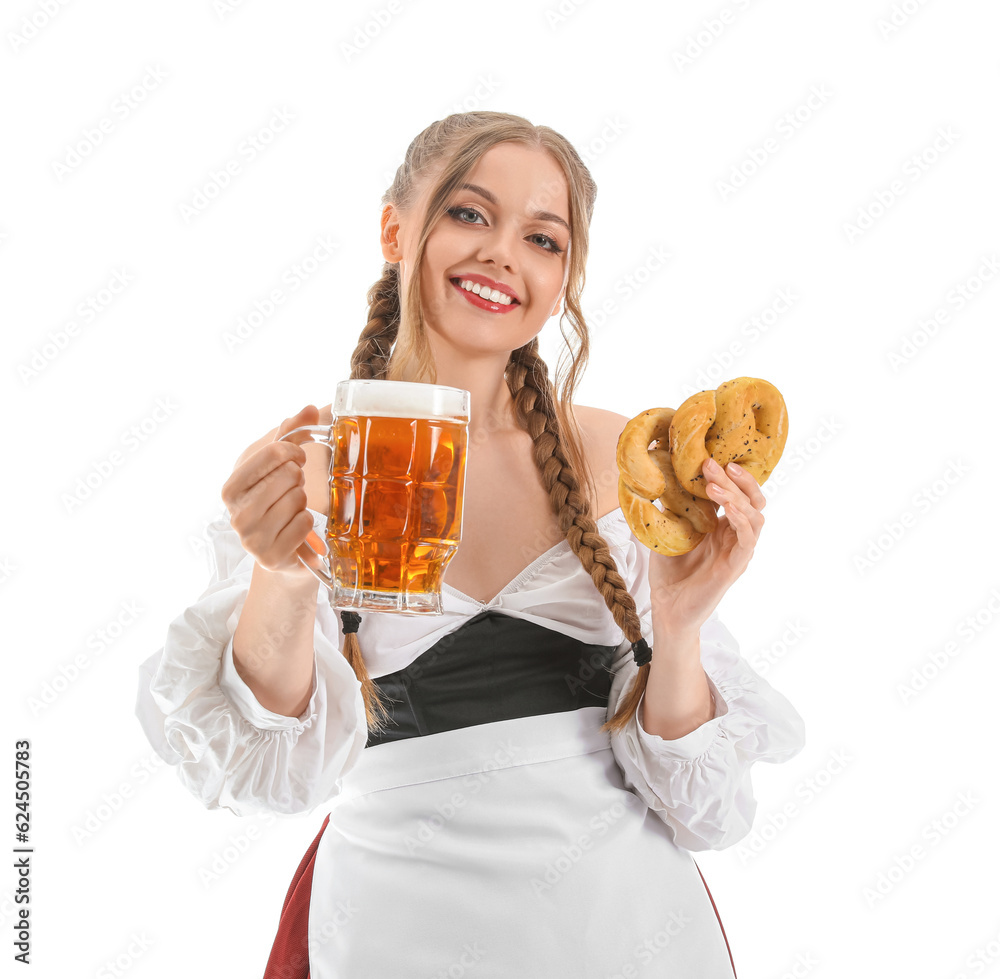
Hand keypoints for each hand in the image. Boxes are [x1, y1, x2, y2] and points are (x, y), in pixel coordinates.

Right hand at [221, 405, 319, 579]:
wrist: (281, 550)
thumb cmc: (278, 502)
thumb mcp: (279, 465)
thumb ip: (292, 433)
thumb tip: (309, 408)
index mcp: (230, 488)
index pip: (271, 453)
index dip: (293, 451)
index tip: (297, 458)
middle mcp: (236, 514)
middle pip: (289, 475)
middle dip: (298, 480)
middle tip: (293, 489)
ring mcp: (252, 539)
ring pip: (298, 500)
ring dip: (303, 503)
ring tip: (292, 511)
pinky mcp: (270, 557)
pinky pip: (305, 524)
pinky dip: (307, 524)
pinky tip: (296, 529)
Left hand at [646, 457, 766, 634]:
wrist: (667, 607)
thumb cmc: (669, 572)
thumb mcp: (668, 532)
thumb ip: (672, 508)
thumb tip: (661, 475)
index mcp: (721, 525)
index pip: (736, 493)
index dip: (729, 475)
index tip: (710, 458)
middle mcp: (734, 535)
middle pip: (751, 499)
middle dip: (736, 478)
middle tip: (712, 463)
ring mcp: (738, 550)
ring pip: (754, 515)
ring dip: (737, 496)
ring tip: (714, 484)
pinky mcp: (736, 565)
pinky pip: (748, 538)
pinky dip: (741, 519)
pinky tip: (727, 507)